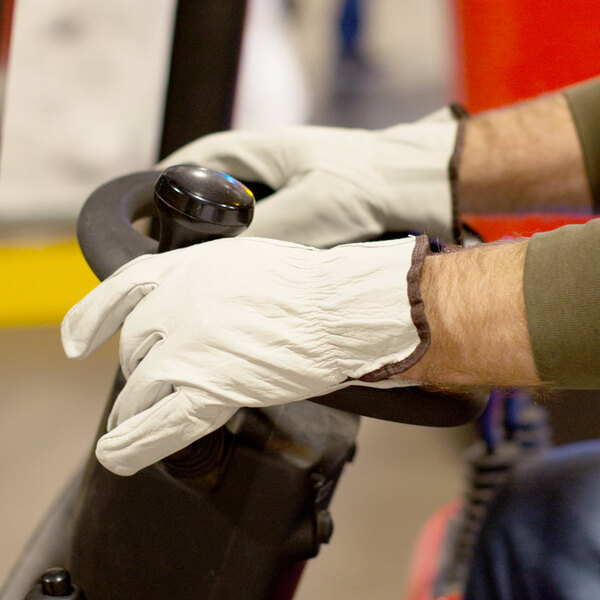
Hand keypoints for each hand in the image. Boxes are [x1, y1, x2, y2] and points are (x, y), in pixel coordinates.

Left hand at [62, 236, 427, 475]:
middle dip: (140, 370)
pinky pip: (160, 424)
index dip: (91, 319)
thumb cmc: (308, 288)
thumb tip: (197, 312)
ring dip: (133, 410)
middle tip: (154, 385)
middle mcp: (177, 305)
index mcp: (185, 269)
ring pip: (140, 389)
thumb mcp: (244, 265)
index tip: (78, 342)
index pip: (120, 290)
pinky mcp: (210, 389)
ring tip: (133, 425)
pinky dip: (134, 443)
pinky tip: (117, 454)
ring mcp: (189, 348)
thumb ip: (208, 285)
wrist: (339, 308)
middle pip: (135, 348)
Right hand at [159, 108, 458, 246]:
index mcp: (255, 151)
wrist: (415, 187)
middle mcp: (263, 169)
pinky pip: (264, 236)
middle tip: (169, 259)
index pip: (191, 165)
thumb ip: (262, 235)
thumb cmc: (367, 182)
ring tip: (203, 276)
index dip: (161, 191)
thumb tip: (217, 264)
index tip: (143, 221)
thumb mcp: (310, 209)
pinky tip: (248, 277)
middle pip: (208, 196)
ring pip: (236, 221)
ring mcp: (282, 191)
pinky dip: (253, 254)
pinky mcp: (301, 214)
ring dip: (222, 245)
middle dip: (189, 224)